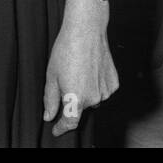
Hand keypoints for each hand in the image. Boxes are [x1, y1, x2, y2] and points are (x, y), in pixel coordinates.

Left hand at [43, 0, 118, 136]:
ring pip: (92, 99)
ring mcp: (106, 91)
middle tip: (65, 80)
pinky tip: (88, 70)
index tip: (56, 130)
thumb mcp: (51, 76)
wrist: (86, 32)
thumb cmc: (66, 50)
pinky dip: (94, 86)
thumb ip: (50, 99)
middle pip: (80, 108)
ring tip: (77, 71)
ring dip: (84, 93)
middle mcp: (94, 98)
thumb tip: (48, 116)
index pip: (70, 122)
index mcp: (76, 98)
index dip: (61, 128)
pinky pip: (102, 91)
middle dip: (71, 101)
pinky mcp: (114, 83)